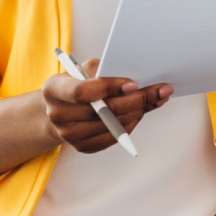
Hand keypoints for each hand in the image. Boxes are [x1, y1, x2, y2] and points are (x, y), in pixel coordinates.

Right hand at [42, 58, 172, 154]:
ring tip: (157, 99)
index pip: (82, 91)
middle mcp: (58, 115)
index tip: (134, 84)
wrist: (59, 108)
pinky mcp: (82, 147)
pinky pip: (113, 137)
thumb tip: (136, 78)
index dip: (109, 87)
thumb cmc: (76, 81)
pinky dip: (132, 123)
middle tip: (161, 90)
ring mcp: (69, 135)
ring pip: (113, 125)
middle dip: (137, 99)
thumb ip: (104, 71)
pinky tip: (143, 111)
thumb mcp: (84, 68)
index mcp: (54, 89)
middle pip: (103, 111)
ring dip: (140, 111)